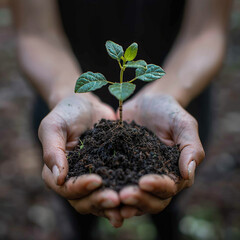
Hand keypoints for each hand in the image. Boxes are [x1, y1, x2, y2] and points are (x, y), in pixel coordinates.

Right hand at [39, 94, 123, 226]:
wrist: (86, 105)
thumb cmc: (66, 113)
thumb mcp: (54, 126)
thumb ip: (52, 150)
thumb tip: (58, 177)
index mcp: (56, 172)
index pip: (65, 188)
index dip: (79, 187)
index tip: (97, 180)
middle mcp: (74, 179)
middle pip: (83, 200)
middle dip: (99, 201)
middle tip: (116, 199)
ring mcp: (93, 177)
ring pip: (99, 199)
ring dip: (112, 204)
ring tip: (128, 204)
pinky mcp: (110, 171)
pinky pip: (115, 186)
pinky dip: (124, 193)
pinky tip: (137, 195)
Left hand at [118, 94, 204, 216]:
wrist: (148, 102)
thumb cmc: (169, 112)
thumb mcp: (183, 125)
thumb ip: (191, 147)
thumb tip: (188, 174)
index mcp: (173, 172)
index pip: (169, 188)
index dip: (158, 188)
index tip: (144, 182)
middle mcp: (155, 178)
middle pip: (151, 200)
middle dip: (138, 200)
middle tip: (124, 195)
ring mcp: (136, 174)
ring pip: (132, 197)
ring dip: (122, 202)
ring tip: (110, 198)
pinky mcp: (119, 167)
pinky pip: (114, 182)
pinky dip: (108, 189)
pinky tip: (97, 189)